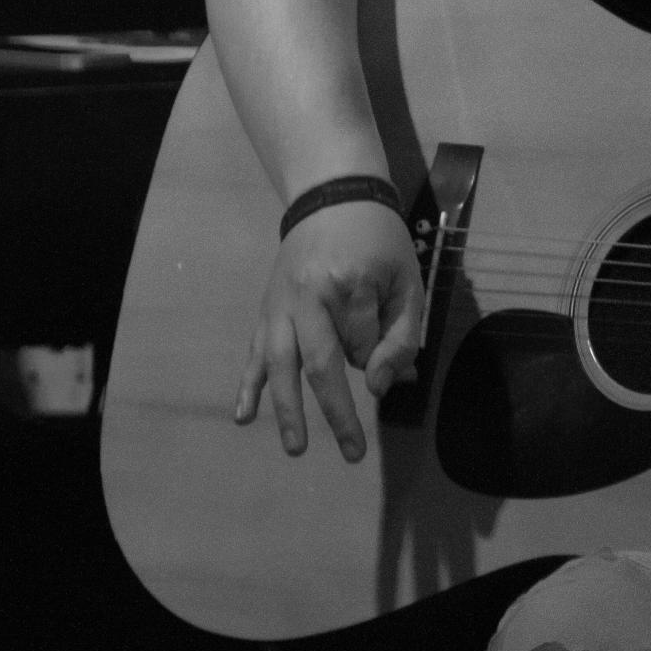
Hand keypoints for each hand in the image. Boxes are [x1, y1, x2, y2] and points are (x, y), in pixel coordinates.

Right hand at [233, 201, 423, 461]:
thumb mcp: (407, 280)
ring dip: (287, 411)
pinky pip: (254, 352)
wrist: (335, 197)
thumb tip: (378, 389)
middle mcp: (310, 296)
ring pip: (282, 365)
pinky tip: (242, 417)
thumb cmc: (380, 242)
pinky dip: (247, 386)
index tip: (387, 350)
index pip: (365, 343)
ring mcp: (281, 305)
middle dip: (337, 412)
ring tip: (296, 448)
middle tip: (353, 453)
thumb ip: (400, 335)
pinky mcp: (265, 310)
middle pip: (320, 364)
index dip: (379, 356)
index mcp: (351, 283)